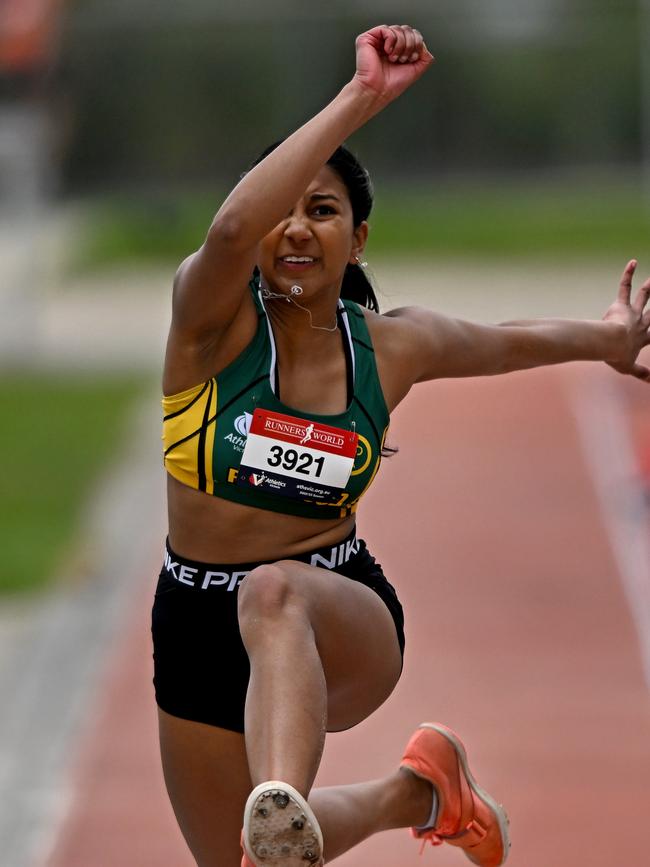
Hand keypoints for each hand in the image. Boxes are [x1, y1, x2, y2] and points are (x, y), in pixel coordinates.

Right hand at [353, 25, 433, 105]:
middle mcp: (388, 44)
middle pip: (407, 29)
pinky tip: (387, 52)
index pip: (413, 34)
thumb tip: (424, 45)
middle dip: (410, 44)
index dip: (417, 44)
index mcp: (398, 49)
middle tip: (403, 59)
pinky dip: (391, 40)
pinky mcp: (367, 39)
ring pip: (398, 29)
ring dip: (401, 45)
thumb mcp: (416, 70)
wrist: (378, 91)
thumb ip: (425, 57)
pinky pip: (386, 29)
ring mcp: (377, 40)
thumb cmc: (391, 85)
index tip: (412, 59)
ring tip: (394, 58)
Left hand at [603, 259, 649, 380]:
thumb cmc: (616, 356)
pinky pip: (624, 287)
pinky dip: (628, 274)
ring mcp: (633, 313)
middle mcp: (641, 324)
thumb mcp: (629, 368)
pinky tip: (632, 262)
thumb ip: (640, 373)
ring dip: (649, 288)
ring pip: (644, 297)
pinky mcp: (622, 305)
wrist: (610, 344)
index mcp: (643, 339)